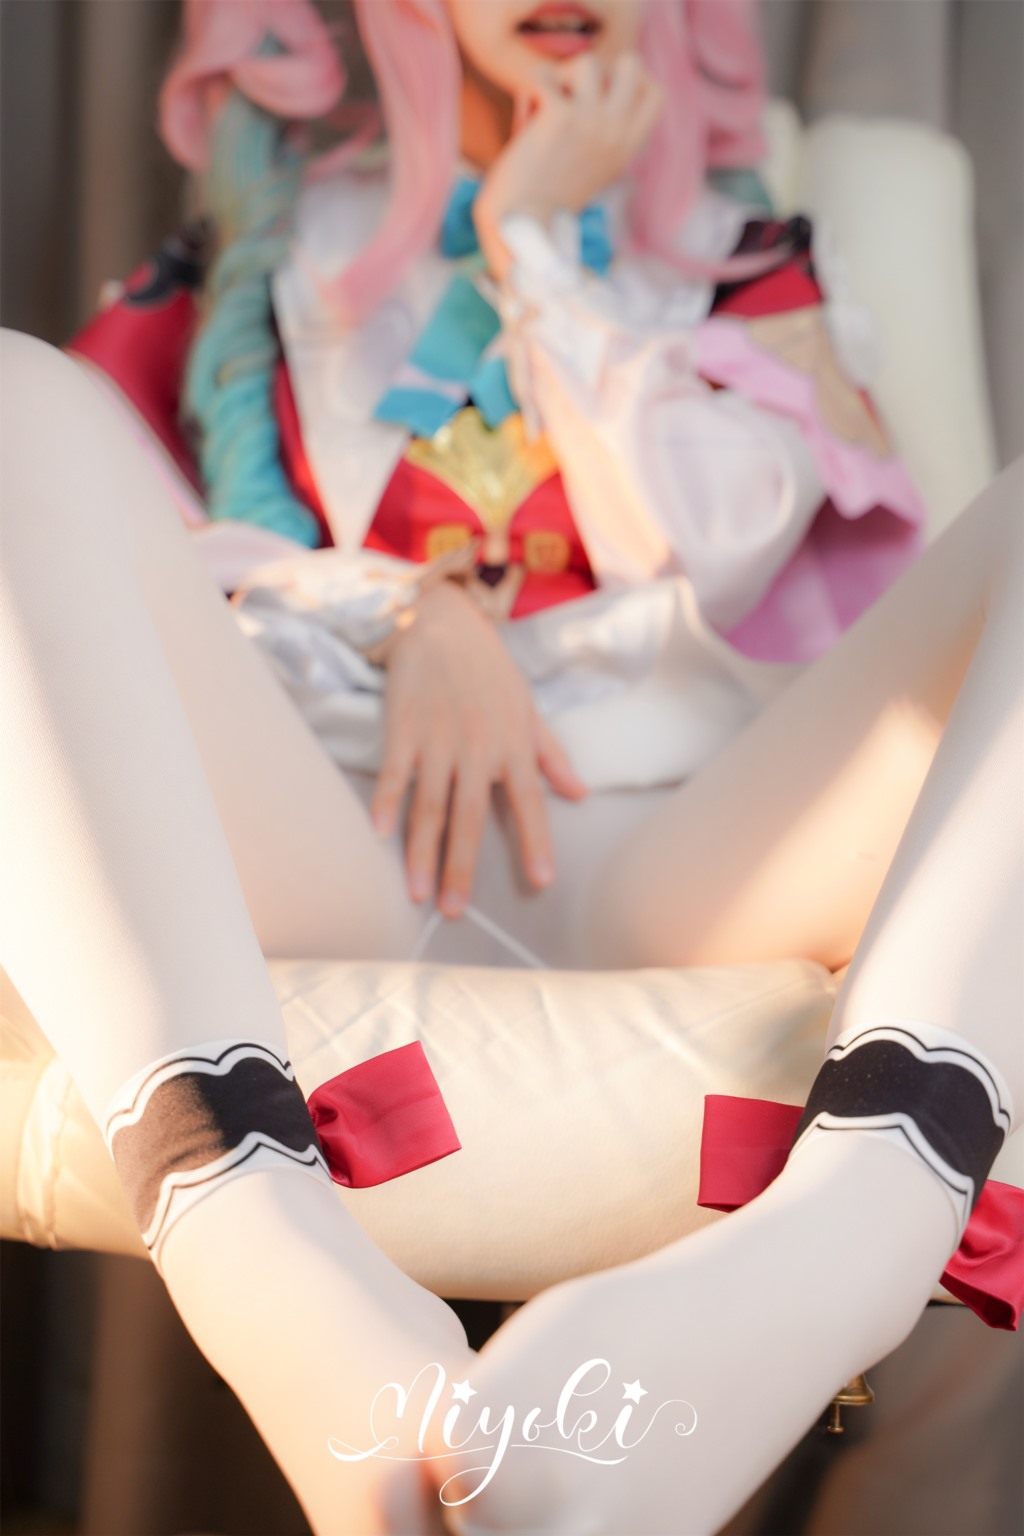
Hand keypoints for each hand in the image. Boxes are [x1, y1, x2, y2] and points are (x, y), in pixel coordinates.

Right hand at [371, 581, 586, 916]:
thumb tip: (581, 793)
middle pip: (469, 817)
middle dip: (462, 867)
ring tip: (418, 892)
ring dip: (422, 852)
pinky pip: (394, 773)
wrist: (442, 622)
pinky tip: (380, 834)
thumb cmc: (489, 669)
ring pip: (429, 805)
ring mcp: (437, 738)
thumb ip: (551, 756)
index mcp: (513, 743)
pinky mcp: (403, 728)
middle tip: (455, 912)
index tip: (542, 880)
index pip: (530, 801)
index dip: (536, 842)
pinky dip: (387, 802)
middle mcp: (477, 746)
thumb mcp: (528, 708)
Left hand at [474, 52, 663, 279]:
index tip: (606, 94)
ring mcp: (590, 123)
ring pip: (588, 62)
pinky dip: (533, 85)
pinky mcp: (560, 118)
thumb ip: (608, 136)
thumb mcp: (596, 169)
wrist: (525, 226)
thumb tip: (604, 91)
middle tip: (578, 94)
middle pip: (631, 63)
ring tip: (551, 100)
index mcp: (628, 148)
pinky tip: (529, 107)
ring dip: (565, 75)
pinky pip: (545, 74)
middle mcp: (616, 133)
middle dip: (602, 68)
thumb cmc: (551, 199)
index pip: (656, 94)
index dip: (632, 82)